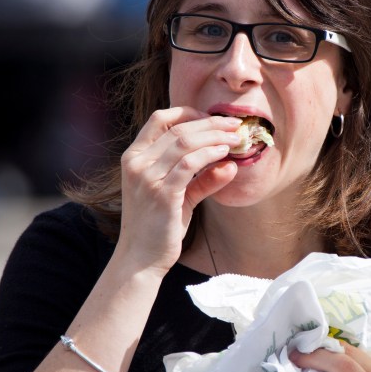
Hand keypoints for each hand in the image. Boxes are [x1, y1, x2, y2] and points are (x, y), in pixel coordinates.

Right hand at [115, 107, 241, 273]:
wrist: (141, 258)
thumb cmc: (158, 226)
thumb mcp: (179, 195)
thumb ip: (202, 179)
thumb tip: (230, 164)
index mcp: (134, 156)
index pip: (160, 119)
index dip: (189, 113)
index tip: (213, 119)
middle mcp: (137, 162)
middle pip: (177, 128)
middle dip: (211, 123)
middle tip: (236, 125)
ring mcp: (146, 177)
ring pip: (185, 142)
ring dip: (215, 136)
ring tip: (236, 139)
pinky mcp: (162, 194)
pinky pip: (189, 164)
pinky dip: (210, 154)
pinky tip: (224, 154)